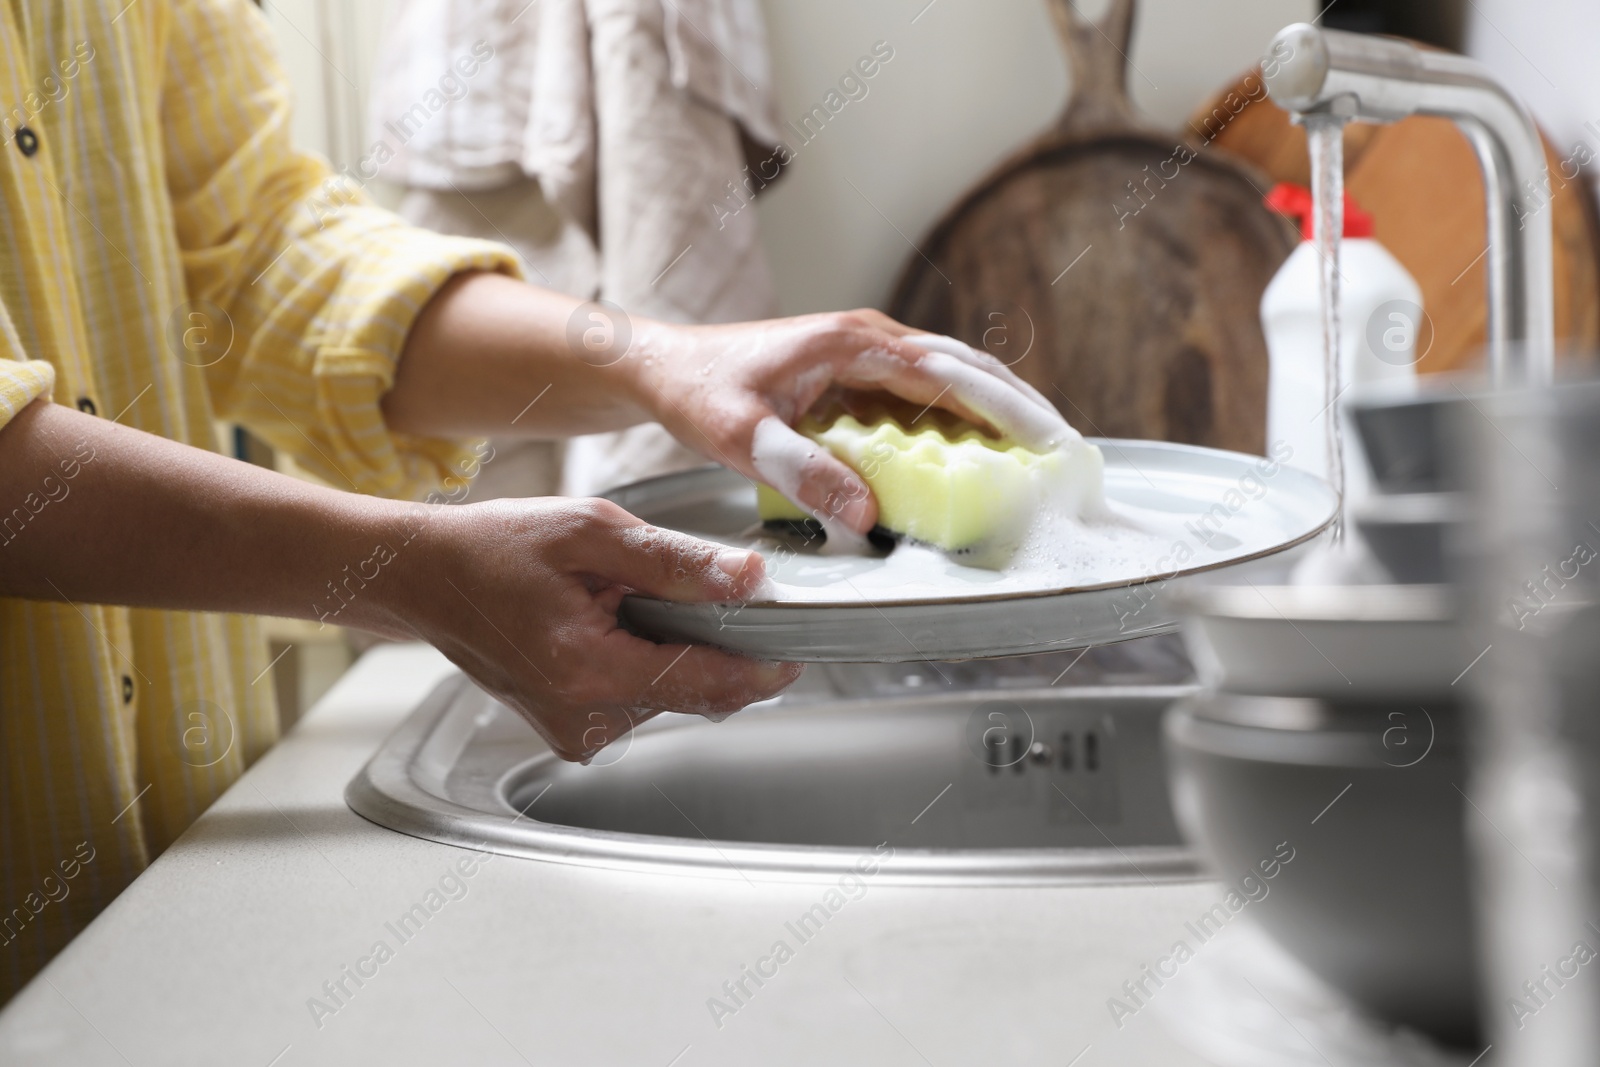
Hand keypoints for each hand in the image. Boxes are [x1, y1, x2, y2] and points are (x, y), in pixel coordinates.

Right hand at [394, 497, 801, 760]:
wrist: (423, 578)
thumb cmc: (493, 549)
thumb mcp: (590, 532)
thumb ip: (675, 559)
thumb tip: (749, 580)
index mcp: (588, 672)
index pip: (707, 685)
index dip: (762, 666)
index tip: (798, 646)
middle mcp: (584, 720)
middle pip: (697, 693)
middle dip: (716, 644)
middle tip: (709, 588)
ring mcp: (577, 733)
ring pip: (672, 696)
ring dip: (677, 649)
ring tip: (629, 599)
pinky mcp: (574, 730)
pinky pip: (642, 699)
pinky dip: (649, 661)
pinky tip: (616, 623)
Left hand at [627, 309, 1075, 536]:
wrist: (664, 366)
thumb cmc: (699, 391)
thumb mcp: (742, 437)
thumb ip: (801, 471)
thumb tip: (863, 514)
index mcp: (852, 343)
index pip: (947, 374)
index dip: (1002, 407)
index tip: (1046, 439)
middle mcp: (868, 338)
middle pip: (965, 368)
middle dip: (1020, 407)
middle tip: (1066, 450)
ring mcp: (865, 351)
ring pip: (951, 377)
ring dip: (996, 409)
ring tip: (1041, 450)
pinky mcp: (856, 371)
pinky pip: (923, 392)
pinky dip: (960, 416)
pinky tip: (977, 451)